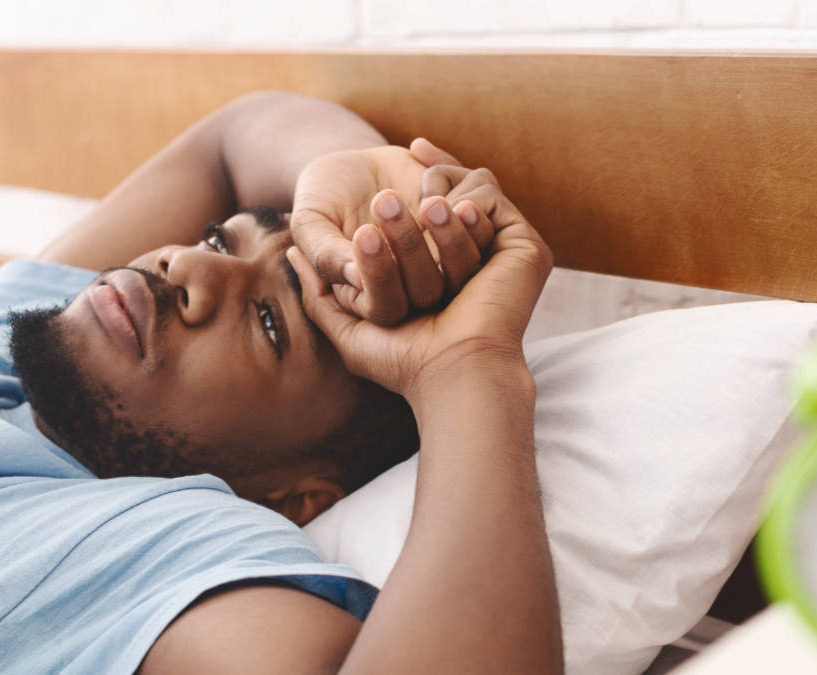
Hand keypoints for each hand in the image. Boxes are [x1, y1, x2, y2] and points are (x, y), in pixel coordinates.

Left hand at [287, 175, 551, 403]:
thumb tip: (291, 255)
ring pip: (467, 199)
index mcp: (445, 278)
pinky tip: (438, 208)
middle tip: (382, 199)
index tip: (398, 157)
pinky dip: (464, 194)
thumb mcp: (349, 327)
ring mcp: (503, 254)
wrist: (453, 374)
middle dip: (420, 187)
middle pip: (446, 204)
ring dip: (434, 196)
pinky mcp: (525, 249)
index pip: (428, 220)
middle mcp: (478, 263)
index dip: (413, 188)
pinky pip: (491, 200)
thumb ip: (320, 293)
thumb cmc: (403, 362)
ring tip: (406, 207)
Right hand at [290, 141, 493, 325]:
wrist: (351, 166)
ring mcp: (445, 259)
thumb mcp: (310, 222)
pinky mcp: (466, 226)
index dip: (380, 274)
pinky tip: (420, 153)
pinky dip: (463, 191)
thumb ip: (323, 252)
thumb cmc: (322, 200)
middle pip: (429, 288)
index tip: (363, 232)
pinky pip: (483, 221)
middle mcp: (416, 288)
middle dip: (411, 245)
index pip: (386, 306)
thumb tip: (353, 277)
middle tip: (384, 200)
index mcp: (375, 298)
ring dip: (452, 229)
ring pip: (466, 262)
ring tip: (429, 196)